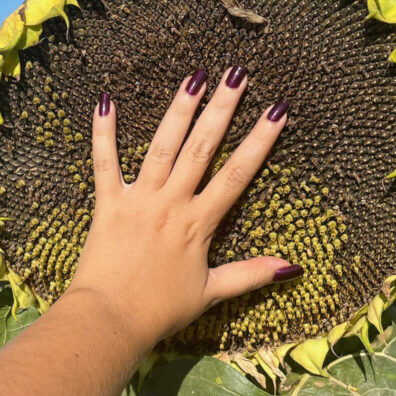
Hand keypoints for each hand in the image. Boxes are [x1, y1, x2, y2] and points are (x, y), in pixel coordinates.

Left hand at [65, 66, 299, 350]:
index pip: (236, 175)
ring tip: (194, 76)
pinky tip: (105, 100)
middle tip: (236, 74)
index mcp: (198, 224)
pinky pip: (104, 162)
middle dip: (221, 109)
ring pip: (162, 147)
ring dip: (178, 110)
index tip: (277, 111)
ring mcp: (138, 200)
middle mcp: (171, 204)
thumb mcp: (211, 293)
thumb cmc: (159, 311)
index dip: (259, 142)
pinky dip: (104, 132)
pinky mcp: (107, 204)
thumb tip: (291, 267)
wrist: (110, 320)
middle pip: (202, 149)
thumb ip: (250, 275)